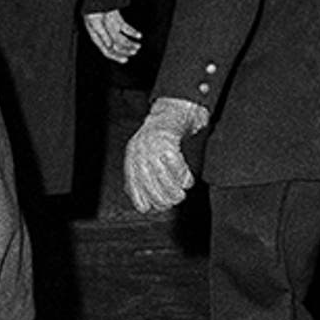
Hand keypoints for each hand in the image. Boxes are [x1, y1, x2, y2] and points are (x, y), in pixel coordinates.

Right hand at [82, 9, 142, 63]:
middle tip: (134, 52)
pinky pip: (125, 29)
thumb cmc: (93, 9)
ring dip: (130, 43)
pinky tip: (138, 35)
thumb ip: (103, 34)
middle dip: (125, 50)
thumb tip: (109, 46)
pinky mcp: (117, 20)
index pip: (107, 50)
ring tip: (138, 46)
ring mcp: (111, 27)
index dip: (116, 56)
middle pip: (115, 46)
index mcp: (96, 36)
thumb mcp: (96, 22)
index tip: (125, 59)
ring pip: (121, 39)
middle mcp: (104, 34)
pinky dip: (132, 32)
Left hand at [124, 97, 209, 212]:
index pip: (132, 183)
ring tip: (181, 195)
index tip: (151, 208)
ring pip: (160, 175)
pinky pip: (174, 164)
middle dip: (161, 197)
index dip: (141, 198)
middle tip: (173, 202)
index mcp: (132, 156)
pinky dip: (182, 176)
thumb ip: (144, 175)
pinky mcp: (167, 140)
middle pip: (147, 182)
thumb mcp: (147, 156)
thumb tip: (144, 203)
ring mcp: (152, 144)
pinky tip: (187, 181)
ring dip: (173, 189)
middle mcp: (139, 151)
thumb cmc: (163, 137)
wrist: (174, 111)